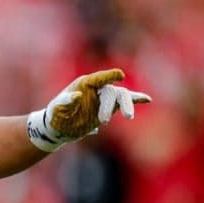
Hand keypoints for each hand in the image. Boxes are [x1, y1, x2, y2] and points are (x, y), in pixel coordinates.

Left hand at [27, 68, 150, 151]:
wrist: (59, 127)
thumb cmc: (56, 115)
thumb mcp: (56, 109)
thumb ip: (65, 101)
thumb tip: (77, 95)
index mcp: (84, 84)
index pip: (99, 78)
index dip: (109, 76)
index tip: (120, 75)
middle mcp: (97, 88)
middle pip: (112, 91)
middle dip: (113, 104)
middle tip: (104, 121)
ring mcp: (104, 98)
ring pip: (121, 97)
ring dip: (127, 105)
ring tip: (129, 117)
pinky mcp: (110, 108)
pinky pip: (124, 102)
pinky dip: (136, 99)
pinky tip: (147, 100)